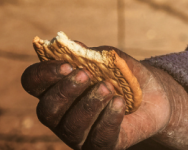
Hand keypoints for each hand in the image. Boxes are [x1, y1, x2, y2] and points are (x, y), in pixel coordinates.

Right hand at [21, 45, 187, 149]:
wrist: (155, 95)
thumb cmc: (123, 75)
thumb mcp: (110, 59)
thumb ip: (92, 54)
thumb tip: (75, 47)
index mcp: (55, 88)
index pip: (33, 82)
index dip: (43, 74)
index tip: (66, 64)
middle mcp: (60, 115)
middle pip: (47, 109)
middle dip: (65, 91)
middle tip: (85, 74)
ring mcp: (78, 134)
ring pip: (71, 126)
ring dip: (88, 104)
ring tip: (107, 87)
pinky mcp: (100, 146)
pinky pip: (98, 138)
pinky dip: (108, 118)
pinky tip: (120, 102)